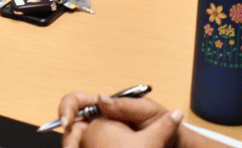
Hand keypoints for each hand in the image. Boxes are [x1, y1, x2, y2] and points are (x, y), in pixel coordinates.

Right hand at [57, 93, 182, 147]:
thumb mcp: (147, 111)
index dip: (67, 108)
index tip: (67, 122)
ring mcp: (101, 136)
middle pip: (72, 121)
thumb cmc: (164, 124)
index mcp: (106, 105)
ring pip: (76, 138)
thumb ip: (124, 105)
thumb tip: (100, 98)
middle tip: (71, 146)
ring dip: (73, 144)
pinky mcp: (103, 147)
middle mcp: (99, 120)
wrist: (174, 143)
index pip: (77, 101)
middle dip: (67, 133)